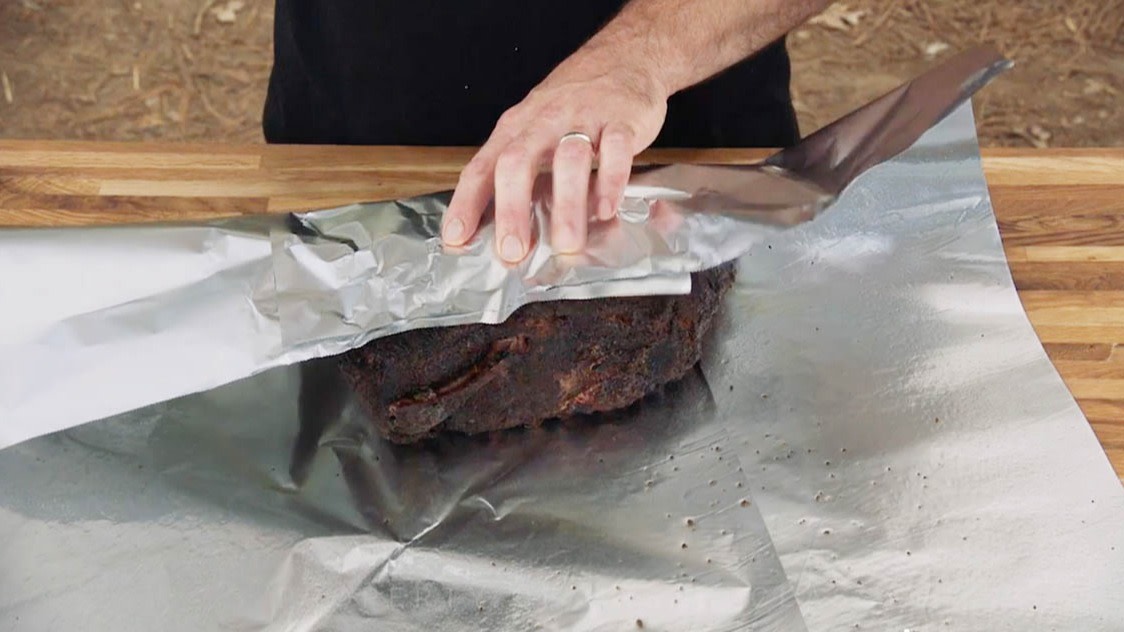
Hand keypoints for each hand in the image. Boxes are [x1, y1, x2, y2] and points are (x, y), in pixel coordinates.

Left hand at [440, 54, 669, 261]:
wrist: (624, 56)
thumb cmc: (574, 103)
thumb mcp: (535, 129)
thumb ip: (521, 173)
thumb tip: (502, 227)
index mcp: (517, 129)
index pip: (482, 167)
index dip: (466, 203)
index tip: (456, 237)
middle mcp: (544, 122)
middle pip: (517, 162)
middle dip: (511, 209)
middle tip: (513, 250)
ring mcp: (584, 118)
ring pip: (569, 159)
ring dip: (566, 204)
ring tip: (566, 242)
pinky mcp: (622, 119)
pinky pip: (616, 149)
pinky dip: (611, 180)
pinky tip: (606, 208)